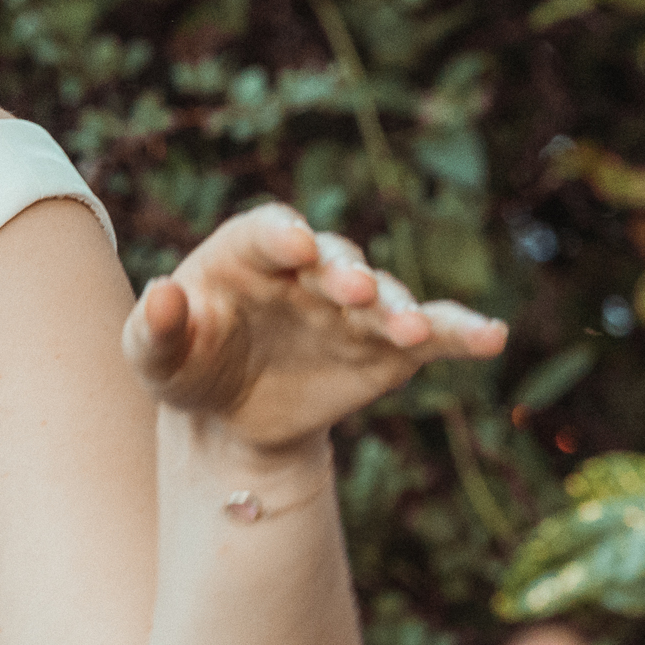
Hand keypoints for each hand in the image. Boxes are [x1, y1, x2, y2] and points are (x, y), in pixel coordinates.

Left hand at [119, 202, 505, 455]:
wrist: (228, 413)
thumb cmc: (186, 365)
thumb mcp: (155, 357)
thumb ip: (153, 329)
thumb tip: (159, 296)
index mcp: (247, 252)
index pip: (267, 231)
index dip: (282, 234)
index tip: (296, 244)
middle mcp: (309, 268)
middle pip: (335, 260)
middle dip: (346, 272)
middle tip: (356, 288)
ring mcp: (353, 306)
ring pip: (385, 296)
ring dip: (400, 307)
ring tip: (411, 327)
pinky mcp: (388, 347)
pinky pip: (431, 335)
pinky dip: (462, 332)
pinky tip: (492, 336)